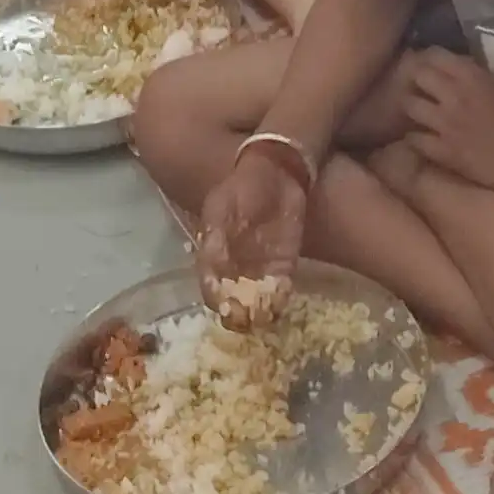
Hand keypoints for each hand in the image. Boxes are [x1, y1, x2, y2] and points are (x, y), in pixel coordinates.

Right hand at [194, 143, 309, 316]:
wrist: (276, 173)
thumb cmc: (242, 187)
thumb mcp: (222, 206)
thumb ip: (216, 236)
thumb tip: (210, 267)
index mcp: (213, 250)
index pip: (209, 284)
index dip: (215, 299)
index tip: (223, 309)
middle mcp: (234, 265)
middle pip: (233, 298)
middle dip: (238, 312)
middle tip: (245, 320)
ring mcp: (260, 267)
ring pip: (256, 298)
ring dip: (259, 310)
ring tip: (263, 316)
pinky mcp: (283, 264)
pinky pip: (279, 288)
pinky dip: (279, 298)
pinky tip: (280, 305)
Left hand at [393, 48, 493, 194]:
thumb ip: (480, 75)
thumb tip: (462, 71)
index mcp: (471, 76)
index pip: (435, 55)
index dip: (428, 59)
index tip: (428, 64)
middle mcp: (452, 95)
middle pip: (417, 76)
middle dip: (416, 80)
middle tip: (420, 88)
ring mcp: (445, 123)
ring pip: (409, 105)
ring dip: (412, 107)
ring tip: (416, 113)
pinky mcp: (443, 151)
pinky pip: (415, 139)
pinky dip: (414, 137)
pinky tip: (419, 139)